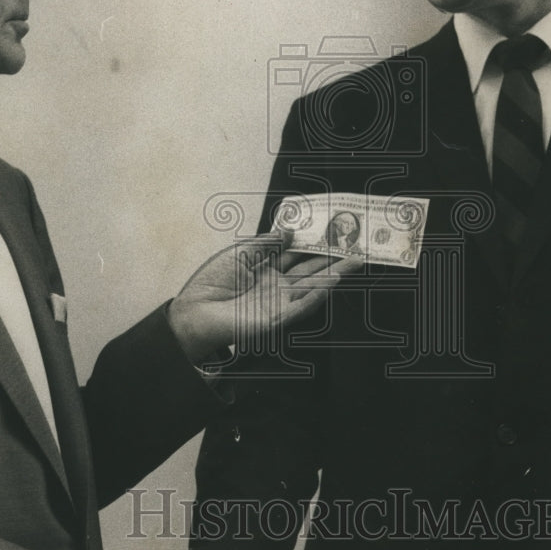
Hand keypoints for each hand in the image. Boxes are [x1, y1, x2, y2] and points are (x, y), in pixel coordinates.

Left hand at [167, 230, 361, 362]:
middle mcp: (277, 287)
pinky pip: (300, 306)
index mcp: (267, 270)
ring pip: (312, 288)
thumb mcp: (240, 252)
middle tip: (356, 248)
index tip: (333, 234)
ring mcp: (279, 303)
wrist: (195, 310)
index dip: (315, 246)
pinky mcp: (276, 319)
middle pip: (310, 272)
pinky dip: (316, 295)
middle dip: (333, 260)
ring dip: (333, 276)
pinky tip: (331, 283)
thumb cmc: (211, 282)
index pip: (297, 256)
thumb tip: (289, 231)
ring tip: (353, 262)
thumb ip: (266, 243)